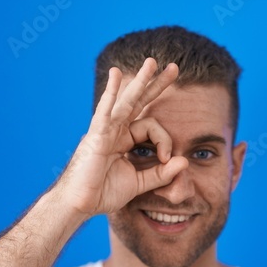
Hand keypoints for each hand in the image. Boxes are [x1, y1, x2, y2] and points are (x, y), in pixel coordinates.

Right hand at [52, 57, 188, 219]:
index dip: (165, 140)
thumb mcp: (139, 183)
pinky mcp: (96, 135)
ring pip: (126, 101)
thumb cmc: (103, 193)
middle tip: (174, 68)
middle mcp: (115, 131)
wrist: (80, 204)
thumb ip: (162, 173)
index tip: (167, 158)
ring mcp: (105, 130)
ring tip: (152, 62)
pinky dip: (110, 93)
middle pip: (139, 102)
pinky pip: (105, 111)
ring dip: (140, 81)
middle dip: (156, 85)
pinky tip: (115, 75)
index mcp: (125, 140)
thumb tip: (185, 161)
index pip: (151, 128)